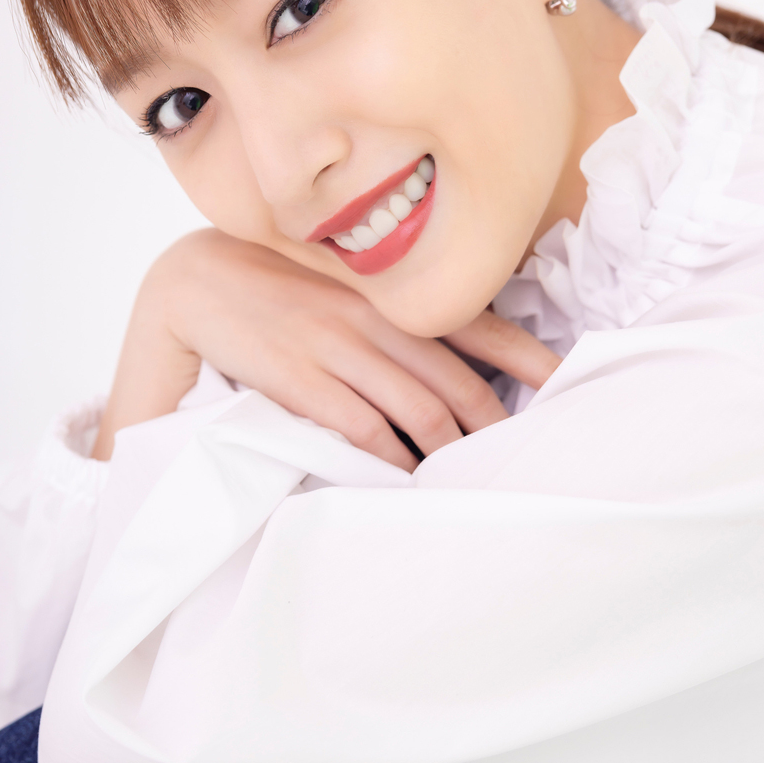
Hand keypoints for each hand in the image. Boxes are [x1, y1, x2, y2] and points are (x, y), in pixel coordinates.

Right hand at [92, 229, 560, 468]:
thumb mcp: (344, 285)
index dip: (526, 356)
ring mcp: (338, 348)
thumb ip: (395, 311)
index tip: (565, 382)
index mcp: (391, 294)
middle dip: (493, 426)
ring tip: (468, 480)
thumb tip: (454, 351)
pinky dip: (392, 460)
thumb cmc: (281, 287)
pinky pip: (363, 429)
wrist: (198, 282)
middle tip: (518, 457)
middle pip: (457, 381)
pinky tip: (406, 480)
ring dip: (449, 452)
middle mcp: (374, 317)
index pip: (479, 324)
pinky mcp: (300, 379)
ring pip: (418, 409)